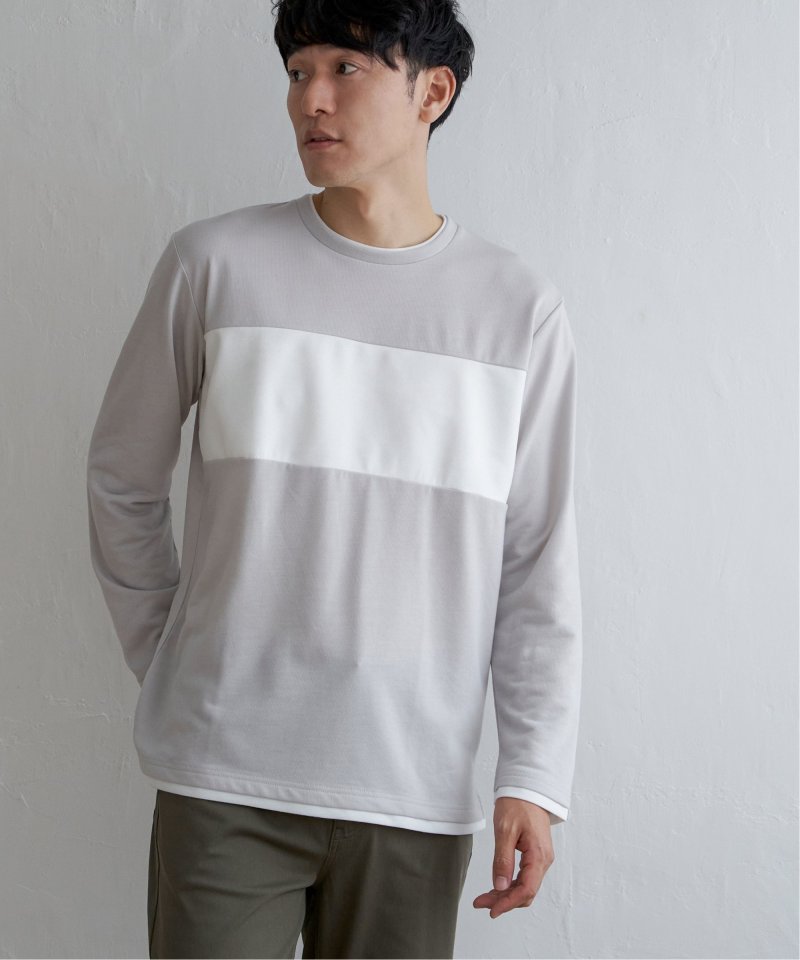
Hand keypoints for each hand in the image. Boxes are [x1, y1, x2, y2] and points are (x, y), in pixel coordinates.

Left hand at [472, 797, 554, 918]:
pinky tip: (497, 886)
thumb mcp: (505, 830)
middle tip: (480, 902)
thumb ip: (503, 860)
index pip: (526, 889)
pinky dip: (510, 884)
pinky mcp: (535, 856)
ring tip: (485, 897)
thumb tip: (500, 886)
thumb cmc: (517, 804)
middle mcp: (543, 861)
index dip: (508, 903)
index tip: (491, 910)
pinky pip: (525, 877)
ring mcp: (540, 859)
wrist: (527, 789)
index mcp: (538, 855)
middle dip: (504, 901)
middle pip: (525, 892)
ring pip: (525, 886)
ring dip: (506, 894)